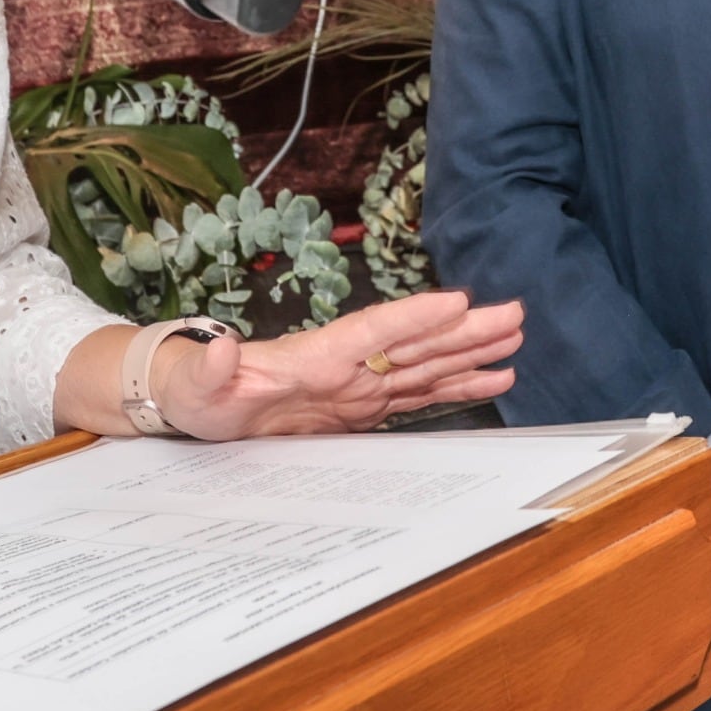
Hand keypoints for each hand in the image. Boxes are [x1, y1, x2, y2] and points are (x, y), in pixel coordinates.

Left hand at [153, 290, 523, 440]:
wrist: (199, 404)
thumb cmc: (195, 391)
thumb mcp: (194, 384)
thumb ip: (209, 368)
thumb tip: (219, 347)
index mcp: (312, 355)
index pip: (372, 331)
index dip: (413, 318)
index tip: (457, 301)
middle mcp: (346, 364)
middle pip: (413, 342)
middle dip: (463, 329)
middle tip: (513, 313)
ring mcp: (358, 385)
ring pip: (425, 365)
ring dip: (469, 353)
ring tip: (515, 340)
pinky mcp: (362, 409)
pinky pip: (418, 395)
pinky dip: (456, 386)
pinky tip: (492, 379)